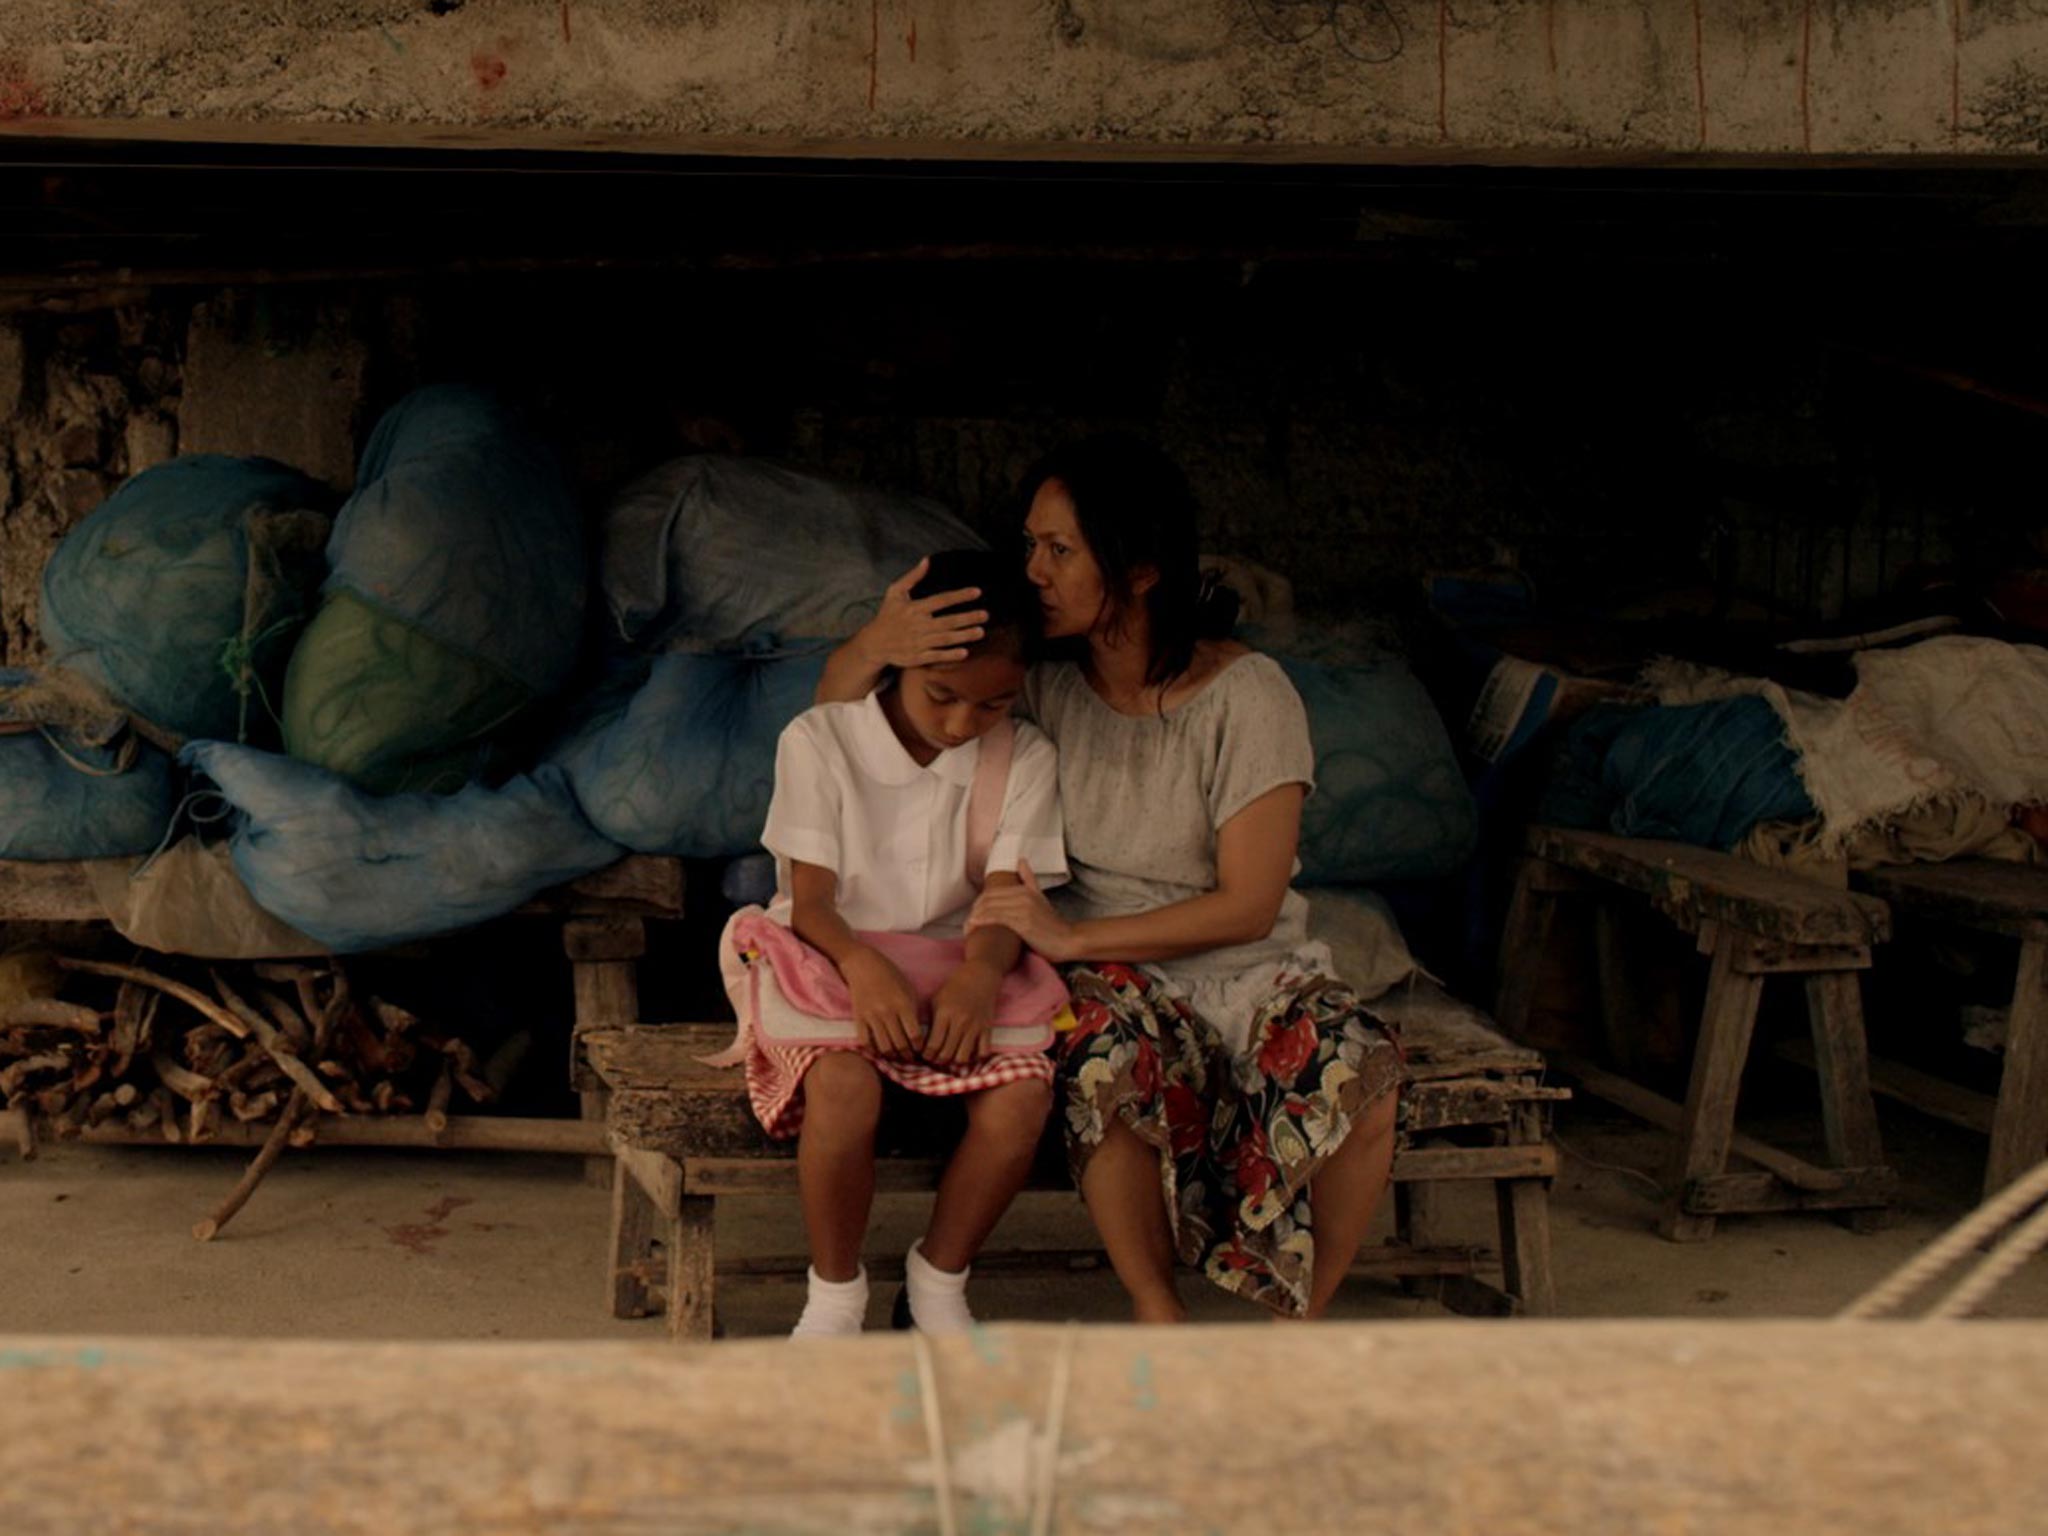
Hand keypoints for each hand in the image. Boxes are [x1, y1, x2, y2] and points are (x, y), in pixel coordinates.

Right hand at [841, 946, 923, 1060]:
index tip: (920, 1050)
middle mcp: (888, 1013)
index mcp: (903, 1004)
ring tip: (897, 1057)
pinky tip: (879, 1051)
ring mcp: (871, 1017)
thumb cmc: (890, 975)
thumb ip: (912, 1011)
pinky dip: (873, 1051)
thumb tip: (917, 1034)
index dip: (919, 1047)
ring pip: (884, 1047)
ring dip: (892, 1056)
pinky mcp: (858, 1018)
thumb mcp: (907, 989)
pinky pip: (866, 1042)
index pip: (915, 1035)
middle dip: (907, 1056)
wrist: (862, 964)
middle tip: (910, 1059)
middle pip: (900, 1045)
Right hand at [857, 557, 989, 669]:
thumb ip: (913, 577)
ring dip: (964, 636)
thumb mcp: (895, 592)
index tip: (977, 592)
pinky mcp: (917, 657)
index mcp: (914, 608)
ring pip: (945, 639)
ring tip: (981, 632)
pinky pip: (936, 656)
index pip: (941, 600)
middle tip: (985, 615)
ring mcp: (917, 642)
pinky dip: (950, 655)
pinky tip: (965, 652)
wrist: (874, 643)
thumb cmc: (887, 615)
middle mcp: (917, 625)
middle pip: (947, 621)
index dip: (960, 596)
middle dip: (967, 618)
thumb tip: (927, 560)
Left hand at [925, 959, 1001, 1067]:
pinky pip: (983, 1052)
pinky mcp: (987, 1029)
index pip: (933, 1045)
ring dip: (954, 1062)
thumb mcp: (937, 1000)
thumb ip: (932, 1021)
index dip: (926, 1055)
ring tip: (950, 1058)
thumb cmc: (955, 987)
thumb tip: (924, 1042)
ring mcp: (975, 1027)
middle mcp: (960, 1023)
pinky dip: (975, 1058)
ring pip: (963, 1058)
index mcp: (945, 1015)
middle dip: (938, 1061)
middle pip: (946, 1054)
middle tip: (935, 1060)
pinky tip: (969, 1053)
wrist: (980, 976)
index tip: (924, 1056)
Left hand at [965, 861, 1075, 962]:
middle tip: (967, 923)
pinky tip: (975, 928)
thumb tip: (1021, 860)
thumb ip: (1029, 879)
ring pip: (990, 908)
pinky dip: (982, 922)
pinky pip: (996, 918)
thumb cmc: (1051, 923)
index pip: (992, 892)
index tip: (973, 914)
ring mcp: (1022, 908)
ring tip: (968, 928)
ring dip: (975, 918)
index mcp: (1024, 889)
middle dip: (974, 910)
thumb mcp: (1040, 896)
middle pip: (988, 899)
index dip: (979, 902)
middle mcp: (1023, 895)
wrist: (1067, 939)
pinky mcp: (1022, 922)